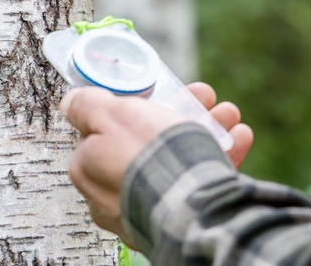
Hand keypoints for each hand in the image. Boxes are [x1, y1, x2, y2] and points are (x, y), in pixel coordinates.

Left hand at [59, 82, 253, 242]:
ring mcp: (145, 208)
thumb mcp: (112, 115)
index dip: (134, 105)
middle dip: (178, 113)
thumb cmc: (150, 157)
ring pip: (176, 159)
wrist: (193, 208)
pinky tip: (239, 137)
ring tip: (228, 113)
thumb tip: (70, 101)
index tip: (157, 90)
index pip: (105, 131)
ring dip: (206, 129)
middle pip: (146, 142)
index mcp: (90, 169)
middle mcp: (112, 194)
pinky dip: (218, 158)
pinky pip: (196, 182)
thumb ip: (87, 106)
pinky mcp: (178, 220)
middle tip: (203, 97)